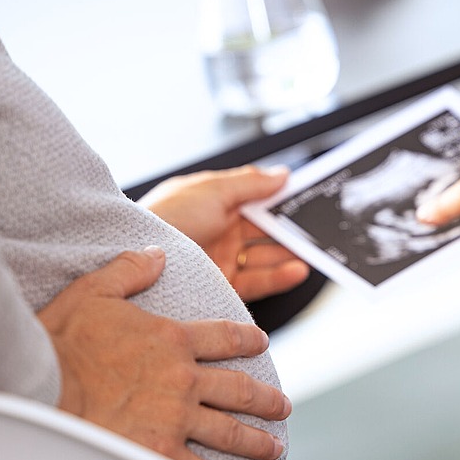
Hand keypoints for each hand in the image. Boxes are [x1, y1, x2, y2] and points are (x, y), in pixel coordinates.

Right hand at [37, 247, 291, 459]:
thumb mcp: (94, 291)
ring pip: (230, 430)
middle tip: (282, 405)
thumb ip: (130, 270)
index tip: (261, 343)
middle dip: (266, 398)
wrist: (37, 385)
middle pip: (239, 388)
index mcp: (172, 340)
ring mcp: (175, 417)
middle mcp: (183, 379)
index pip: (225, 337)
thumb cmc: (60, 341)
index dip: (248, 339)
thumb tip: (157, 253)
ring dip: (256, 438)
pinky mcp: (159, 450)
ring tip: (273, 444)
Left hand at [138, 166, 309, 300]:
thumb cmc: (166, 218)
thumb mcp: (212, 189)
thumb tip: (283, 174)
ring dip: (289, 252)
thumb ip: (252, 183)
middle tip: (319, 226)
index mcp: (213, 201)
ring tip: (312, 251)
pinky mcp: (222, 286)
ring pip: (264, 255)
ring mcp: (220, 258)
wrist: (140, 260)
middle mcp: (217, 229)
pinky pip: (258, 281)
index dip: (280, 196)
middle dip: (290, 226)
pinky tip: (297, 269)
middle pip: (263, 228)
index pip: (255, 197)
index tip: (308, 196)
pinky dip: (280, 276)